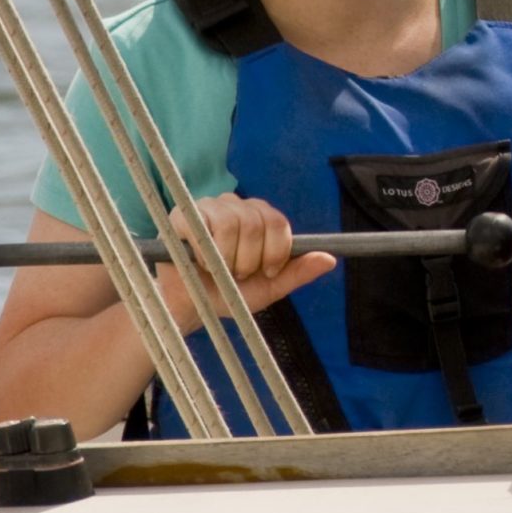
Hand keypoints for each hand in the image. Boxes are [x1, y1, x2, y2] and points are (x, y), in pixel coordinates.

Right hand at [157, 194, 335, 329]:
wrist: (189, 307)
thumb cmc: (228, 294)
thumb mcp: (269, 288)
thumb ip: (298, 273)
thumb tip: (331, 259)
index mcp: (259, 217)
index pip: (278, 222)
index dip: (275, 251)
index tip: (266, 272)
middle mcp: (236, 205)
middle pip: (256, 223)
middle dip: (249, 260)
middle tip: (236, 275)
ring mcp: (208, 207)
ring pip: (232, 224)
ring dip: (227, 259)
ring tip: (218, 271)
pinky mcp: (181, 214)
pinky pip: (201, 224)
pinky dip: (205, 251)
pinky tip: (200, 262)